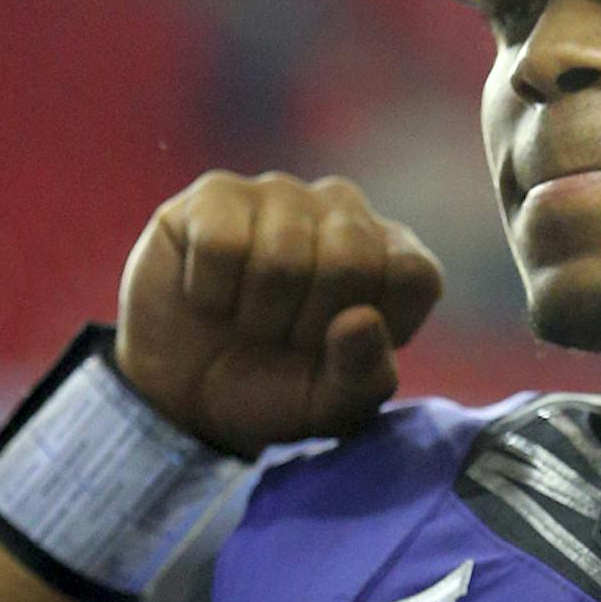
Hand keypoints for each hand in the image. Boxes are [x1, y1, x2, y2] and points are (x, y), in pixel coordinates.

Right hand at [116, 172, 443, 455]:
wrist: (185, 394)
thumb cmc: (275, 392)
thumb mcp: (331, 407)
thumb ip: (363, 377)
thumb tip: (362, 320)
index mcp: (392, 258)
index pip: (414, 273)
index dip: (377, 326)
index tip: (340, 349)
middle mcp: (345, 212)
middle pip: (351, 260)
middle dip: (310, 324)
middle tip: (287, 338)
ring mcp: (281, 195)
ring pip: (283, 258)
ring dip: (258, 315)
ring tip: (249, 320)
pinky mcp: (217, 194)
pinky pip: (222, 244)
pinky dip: (211, 293)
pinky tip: (210, 296)